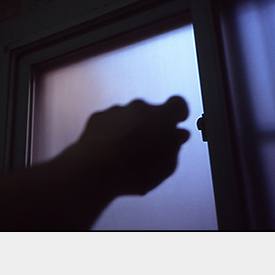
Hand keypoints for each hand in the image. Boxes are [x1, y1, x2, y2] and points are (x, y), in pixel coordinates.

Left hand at [73, 96, 189, 196]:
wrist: (95, 169)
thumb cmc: (134, 170)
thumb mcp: (167, 165)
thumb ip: (175, 146)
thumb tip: (178, 135)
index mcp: (162, 116)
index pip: (177, 104)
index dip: (178, 113)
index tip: (177, 122)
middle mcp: (140, 107)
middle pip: (151, 112)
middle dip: (152, 126)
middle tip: (149, 147)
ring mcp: (117, 110)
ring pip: (129, 117)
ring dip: (131, 130)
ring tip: (126, 154)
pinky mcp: (98, 116)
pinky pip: (110, 122)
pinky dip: (112, 132)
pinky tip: (110, 151)